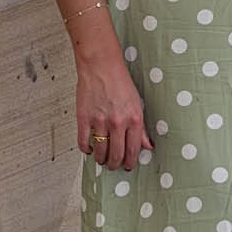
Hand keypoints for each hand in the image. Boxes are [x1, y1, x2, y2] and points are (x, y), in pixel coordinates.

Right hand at [77, 56, 154, 172]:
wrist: (101, 65)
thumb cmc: (119, 81)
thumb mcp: (137, 104)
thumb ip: (141, 128)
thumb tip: (147, 145)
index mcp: (134, 119)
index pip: (133, 150)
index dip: (130, 162)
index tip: (128, 166)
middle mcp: (117, 122)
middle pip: (116, 154)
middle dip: (115, 164)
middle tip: (114, 165)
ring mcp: (99, 121)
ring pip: (100, 151)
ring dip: (101, 159)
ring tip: (102, 160)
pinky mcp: (84, 118)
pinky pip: (83, 142)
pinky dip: (86, 149)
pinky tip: (89, 149)